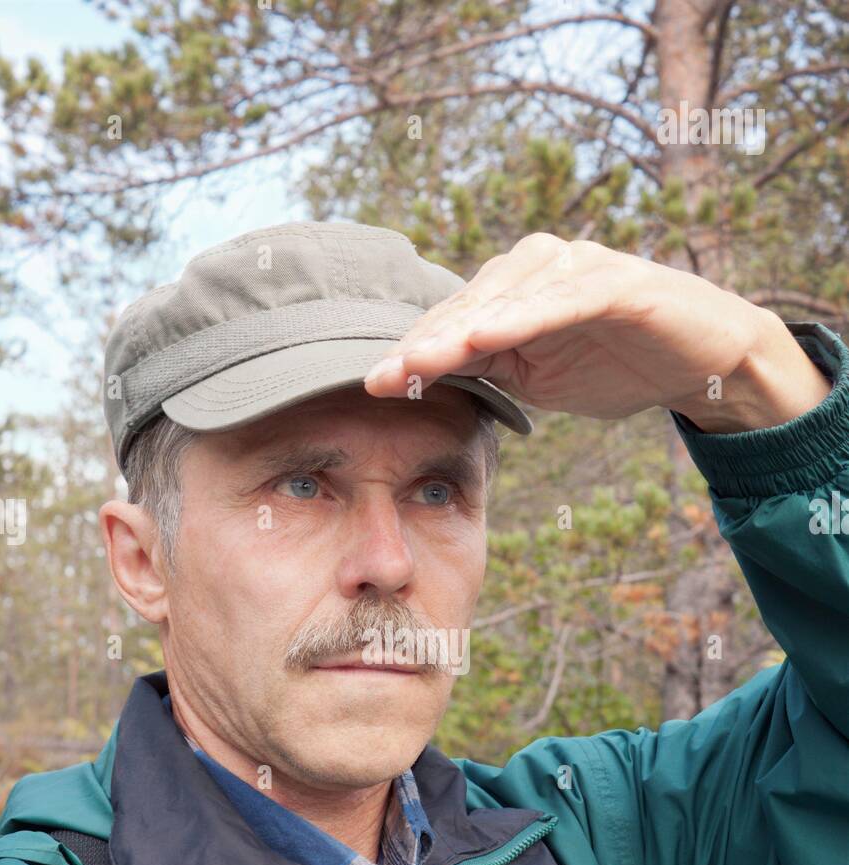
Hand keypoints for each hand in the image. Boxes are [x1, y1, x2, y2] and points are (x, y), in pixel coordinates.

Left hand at [364, 233, 830, 431]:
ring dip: (461, 331)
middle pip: (467, 309)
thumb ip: (490, 370)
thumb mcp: (539, 380)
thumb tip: (426, 380)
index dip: (412, 354)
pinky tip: (489, 337)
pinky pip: (562, 300)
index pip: (452, 325)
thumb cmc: (617, 362)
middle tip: (381, 376)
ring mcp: (576, 269)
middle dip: (422, 344)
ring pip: (505, 301)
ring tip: (420, 360)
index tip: (372, 385)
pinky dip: (525, 317)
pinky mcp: (616, 282)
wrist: (704, 360)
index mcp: (513, 292)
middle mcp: (536, 268)